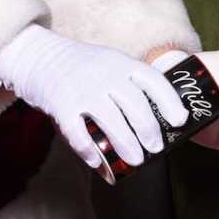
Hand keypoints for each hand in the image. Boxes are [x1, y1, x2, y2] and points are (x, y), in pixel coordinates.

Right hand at [0, 24, 188, 169]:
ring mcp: (82, 90)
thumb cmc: (82, 68)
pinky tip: (98, 163)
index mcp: (121, 64)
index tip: (180, 120)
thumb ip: (131, 86)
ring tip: (136, 161)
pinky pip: (78, 133)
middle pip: (134, 104)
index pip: (152, 80)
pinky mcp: (61, 105)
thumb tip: (161, 123)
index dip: (170, 100)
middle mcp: (104, 75)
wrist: (37, 55)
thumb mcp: (110, 64)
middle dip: (149, 129)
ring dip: (126, 144)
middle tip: (156, 148)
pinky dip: (89, 151)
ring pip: (111, 120)